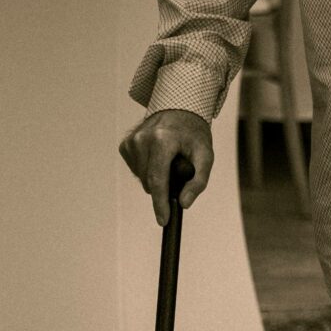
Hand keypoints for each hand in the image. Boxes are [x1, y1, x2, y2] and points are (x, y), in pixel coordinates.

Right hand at [118, 107, 213, 222]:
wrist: (178, 110)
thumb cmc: (193, 134)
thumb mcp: (205, 155)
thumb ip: (198, 181)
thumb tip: (184, 203)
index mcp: (162, 139)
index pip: (158, 179)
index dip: (160, 203)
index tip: (163, 220)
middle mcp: (142, 139)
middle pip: (150, 182)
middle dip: (164, 187)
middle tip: (178, 172)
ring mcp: (131, 141)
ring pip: (142, 178)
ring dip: (156, 178)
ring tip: (169, 161)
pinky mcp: (125, 145)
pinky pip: (136, 170)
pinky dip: (147, 170)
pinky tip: (157, 157)